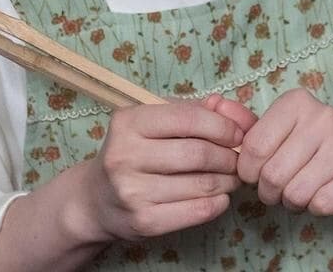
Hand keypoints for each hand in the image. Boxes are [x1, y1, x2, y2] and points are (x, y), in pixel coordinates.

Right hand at [67, 94, 249, 243]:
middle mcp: (125, 156)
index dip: (223, 126)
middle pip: (198, 153)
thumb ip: (194, 111)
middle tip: (237, 159)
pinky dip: (217, 204)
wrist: (95, 201)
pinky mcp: (143, 221)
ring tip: (231, 178)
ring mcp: (131, 191)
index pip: (189, 119)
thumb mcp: (154, 123)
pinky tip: (219, 197)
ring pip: (202, 184)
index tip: (237, 134)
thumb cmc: (134, 153)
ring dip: (227, 181)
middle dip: (229, 156)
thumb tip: (232, 111)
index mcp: (128, 123)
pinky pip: (196, 211)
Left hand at [236, 87, 332, 215]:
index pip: (253, 148)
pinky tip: (322, 193)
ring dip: (292, 202)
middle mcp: (322, 116)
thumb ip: (243, 124)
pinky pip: (320, 205)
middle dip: (270, 191)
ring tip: (302, 189)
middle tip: (281, 186)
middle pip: (272, 175)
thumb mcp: (276, 130)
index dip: (249, 171)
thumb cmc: (307, 146)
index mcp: (296, 102)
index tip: (258, 172)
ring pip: (295, 194)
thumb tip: (212, 104)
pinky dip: (315, 208)